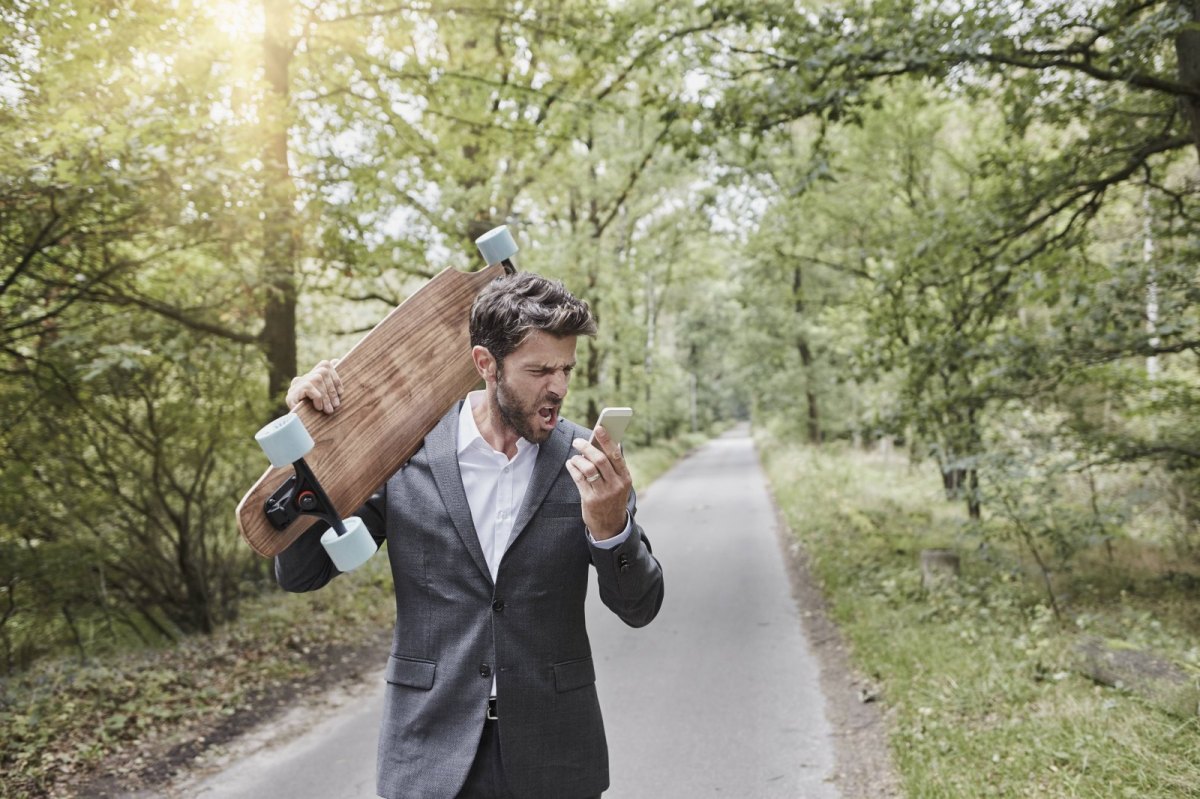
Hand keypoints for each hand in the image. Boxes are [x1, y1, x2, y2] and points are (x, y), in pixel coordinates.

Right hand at [286, 359, 342, 413]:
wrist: (297, 432)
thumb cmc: (315, 417)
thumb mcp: (326, 400)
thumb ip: (330, 384)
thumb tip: (336, 360)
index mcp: (310, 378)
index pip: (324, 365)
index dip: (336, 377)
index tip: (342, 393)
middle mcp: (302, 379)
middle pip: (322, 372)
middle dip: (332, 390)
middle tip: (336, 405)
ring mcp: (295, 386)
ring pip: (317, 379)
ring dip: (326, 396)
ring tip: (328, 410)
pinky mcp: (290, 394)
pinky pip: (308, 387)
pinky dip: (317, 397)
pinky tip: (318, 407)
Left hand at [566, 425, 631, 539]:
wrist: (611, 526)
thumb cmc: (613, 498)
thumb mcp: (619, 484)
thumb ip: (613, 466)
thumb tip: (605, 442)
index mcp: (626, 478)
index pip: (616, 455)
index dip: (607, 440)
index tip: (598, 427)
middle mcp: (616, 485)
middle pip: (600, 460)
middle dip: (587, 447)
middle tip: (578, 441)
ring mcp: (603, 493)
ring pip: (588, 469)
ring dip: (578, 459)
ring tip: (575, 456)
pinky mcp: (590, 500)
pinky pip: (579, 479)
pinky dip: (573, 468)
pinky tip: (571, 464)